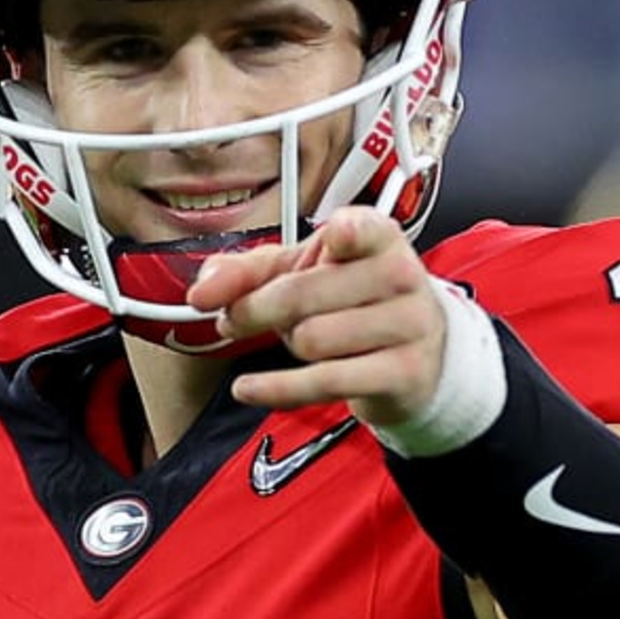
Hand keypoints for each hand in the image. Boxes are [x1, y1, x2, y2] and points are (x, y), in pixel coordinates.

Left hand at [189, 208, 445, 429]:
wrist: (416, 354)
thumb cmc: (354, 301)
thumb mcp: (304, 272)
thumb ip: (248, 271)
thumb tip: (204, 291)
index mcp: (378, 237)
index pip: (361, 230)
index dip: (344, 234)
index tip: (332, 237)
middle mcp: (400, 276)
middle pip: (302, 294)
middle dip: (256, 311)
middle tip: (237, 318)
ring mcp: (407, 327)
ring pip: (311, 340)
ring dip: (288, 346)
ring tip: (301, 341)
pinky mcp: (402, 374)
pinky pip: (323, 382)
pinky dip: (275, 388)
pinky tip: (248, 387)